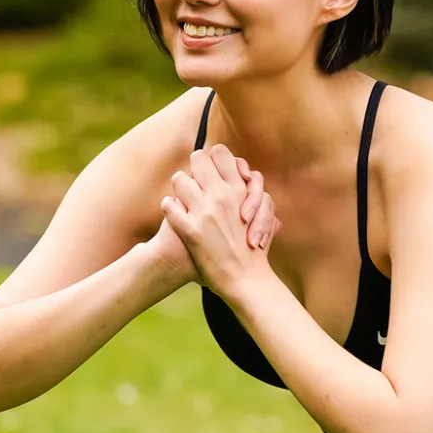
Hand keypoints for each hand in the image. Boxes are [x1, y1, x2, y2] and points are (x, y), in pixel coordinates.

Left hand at [161, 144, 278, 297]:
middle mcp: (221, 196)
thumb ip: (252, 196)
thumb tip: (245, 180)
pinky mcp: (190, 230)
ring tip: (183, 201)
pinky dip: (169, 209)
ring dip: (179, 189)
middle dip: (194, 169)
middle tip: (194, 183)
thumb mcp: (263, 216)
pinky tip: (174, 216)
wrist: (246, 280)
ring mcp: (204, 212)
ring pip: (179, 179)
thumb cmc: (255, 250)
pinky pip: (169, 206)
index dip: (212, 159)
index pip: (219, 152)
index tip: (211, 172)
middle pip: (197, 158)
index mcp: (239, 190)